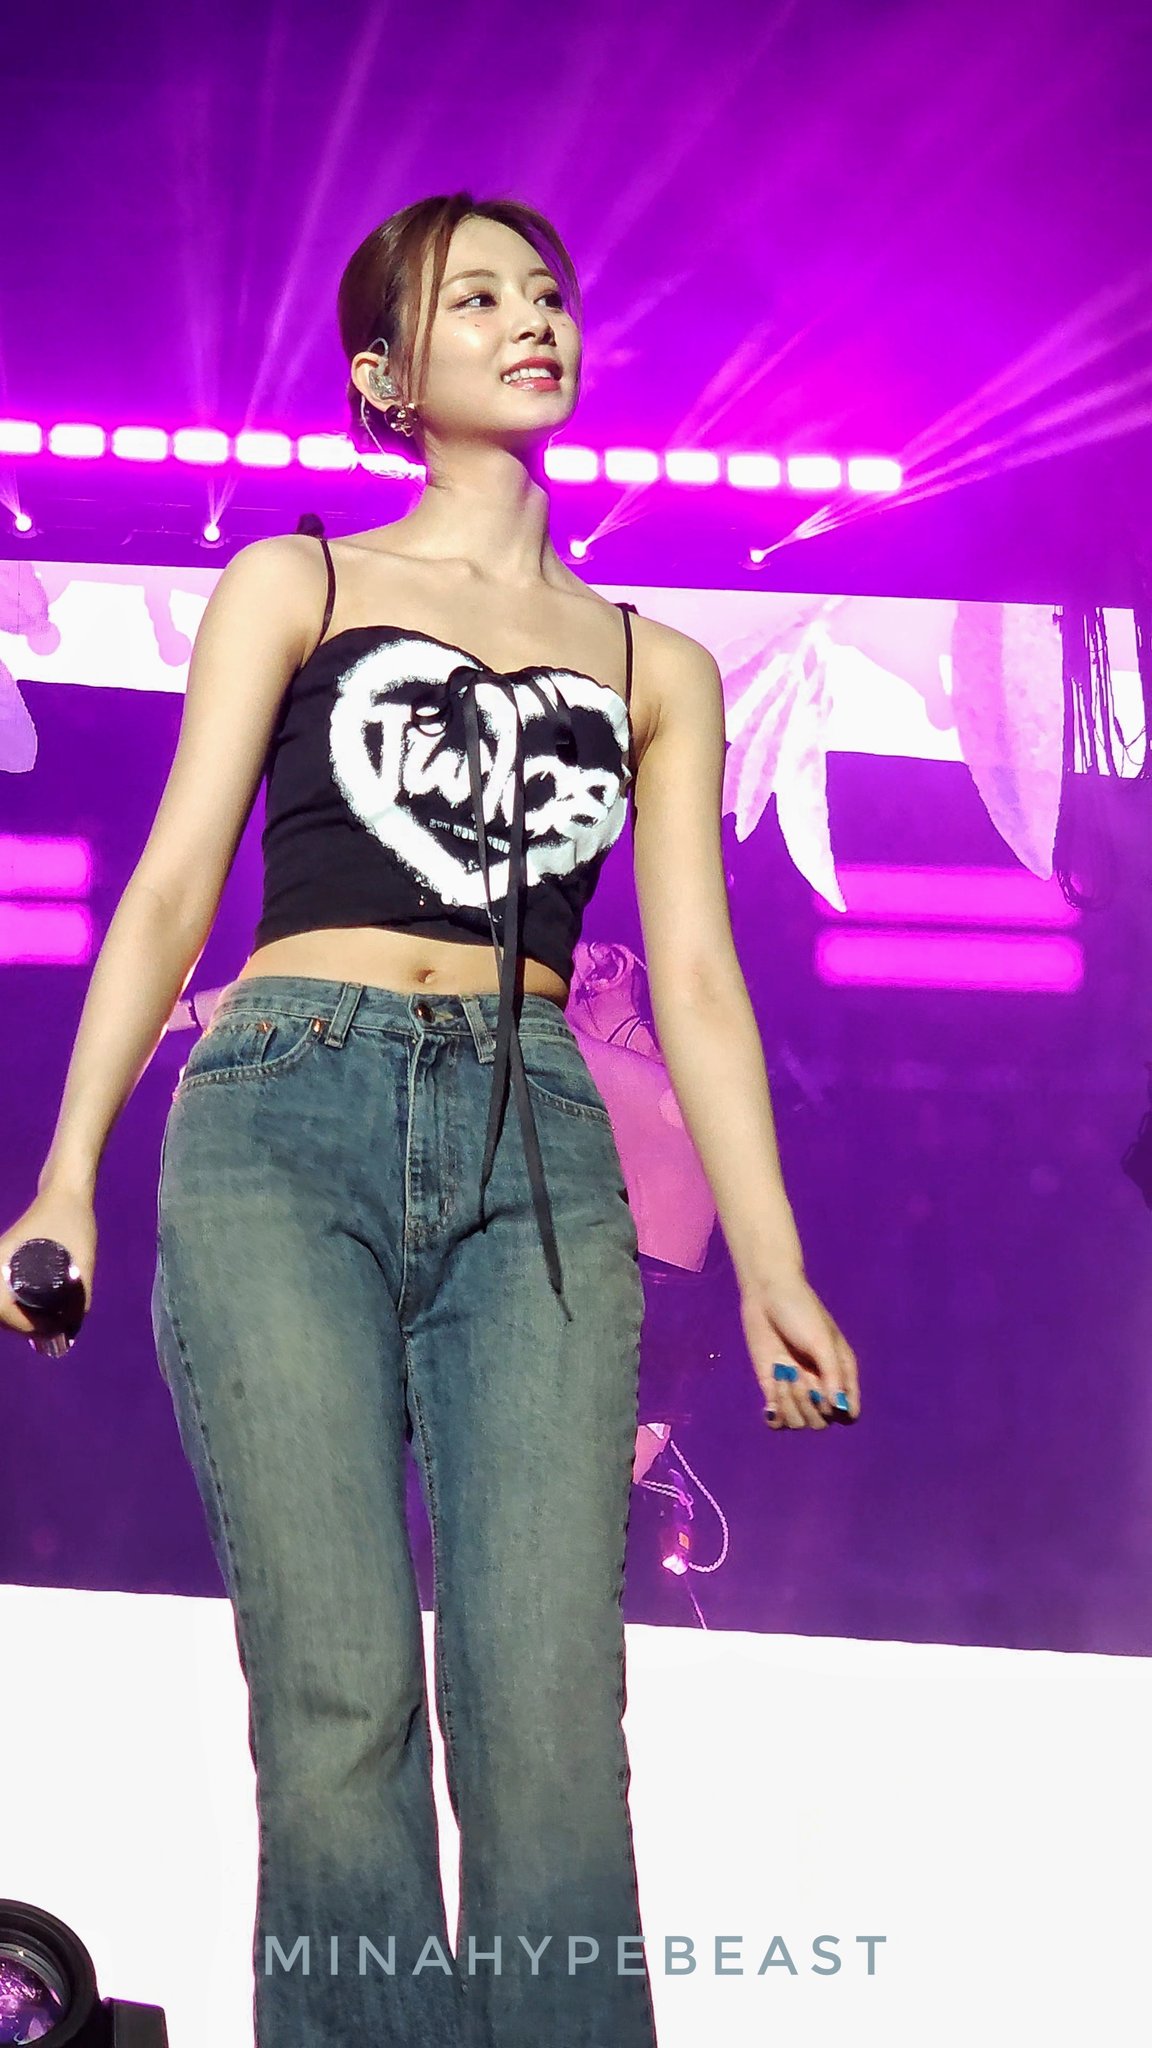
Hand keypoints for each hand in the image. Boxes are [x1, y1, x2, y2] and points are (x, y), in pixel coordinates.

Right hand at [0, 1187, 97, 1339]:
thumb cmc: (71, 1222)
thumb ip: (80, 1297)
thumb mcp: (83, 1262)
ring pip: (1, 1300)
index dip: (23, 1326)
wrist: (65, 1189)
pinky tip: (37, 1306)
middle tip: (47, 1330)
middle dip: (19, 1324)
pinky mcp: (5, 1257)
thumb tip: (73, 1326)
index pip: (1, 1309)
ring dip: (18, 1314)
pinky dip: (17, 1301)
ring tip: (45, 1321)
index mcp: (3, 1264)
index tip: (47, 1330)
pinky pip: (5, 1288)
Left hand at [739, 1270, 859, 1430]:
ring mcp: (797, 1389)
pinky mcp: (774, 1388)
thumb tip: (841, 1409)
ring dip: (789, 1404)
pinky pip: (778, 1421)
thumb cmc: (801, 1310)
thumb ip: (833, 1375)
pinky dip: (775, 1416)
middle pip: (821, 1422)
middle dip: (807, 1403)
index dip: (837, 1412)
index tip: (823, 1391)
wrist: (766, 1294)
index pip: (849, 1413)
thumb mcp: (821, 1341)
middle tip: (795, 1374)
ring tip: (781, 1373)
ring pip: (799, 1422)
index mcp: (841, 1373)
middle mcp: (821, 1386)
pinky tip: (770, 1402)